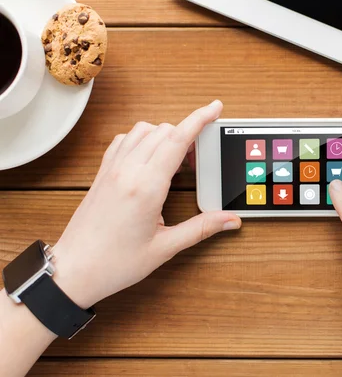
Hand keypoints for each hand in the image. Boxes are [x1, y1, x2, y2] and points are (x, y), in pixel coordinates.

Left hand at [51, 101, 241, 308]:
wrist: (74, 270)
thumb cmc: (115, 263)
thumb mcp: (165, 248)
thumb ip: (202, 228)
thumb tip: (230, 220)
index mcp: (146, 187)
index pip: (177, 140)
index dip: (200, 119)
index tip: (215, 108)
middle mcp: (127, 171)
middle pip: (164, 131)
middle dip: (188, 135)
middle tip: (199, 159)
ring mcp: (112, 169)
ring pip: (143, 130)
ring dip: (165, 136)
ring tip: (177, 160)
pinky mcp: (102, 173)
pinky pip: (124, 140)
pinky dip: (142, 139)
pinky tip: (150, 158)